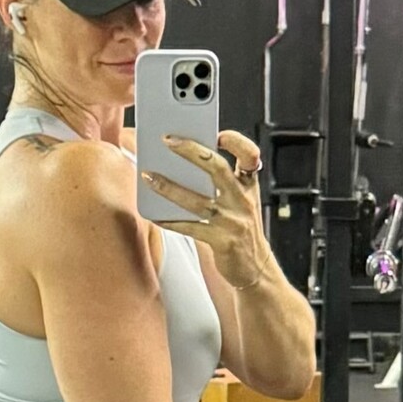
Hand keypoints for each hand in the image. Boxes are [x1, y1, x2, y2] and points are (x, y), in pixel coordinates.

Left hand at [141, 129, 270, 289]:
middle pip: (217, 168)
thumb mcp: (239, 200)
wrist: (254, 267)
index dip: (237, 142)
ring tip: (148, 176)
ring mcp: (233, 221)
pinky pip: (190, 228)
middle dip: (191, 151)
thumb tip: (180, 162)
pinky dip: (169, 221)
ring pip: (197, 199)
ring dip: (169, 186)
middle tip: (167, 140)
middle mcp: (242, 199)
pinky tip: (153, 215)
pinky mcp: (222, 241)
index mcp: (248, 185)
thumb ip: (220, 181)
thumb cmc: (240, 228)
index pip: (250, 155)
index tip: (218, 134)